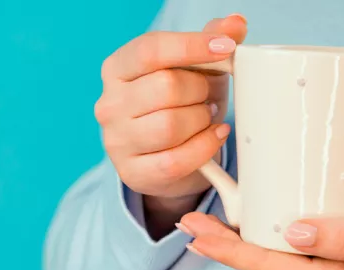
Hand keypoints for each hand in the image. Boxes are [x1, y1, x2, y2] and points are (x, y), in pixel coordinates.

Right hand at [94, 15, 247, 235]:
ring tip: (205, 118)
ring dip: (201, 120)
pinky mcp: (132, 172)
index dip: (192, 46)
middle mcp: (109, 103)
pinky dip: (203, 148)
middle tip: (209, 96)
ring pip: (170, 125)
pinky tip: (213, 137)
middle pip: (166, 87)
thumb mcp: (195, 69)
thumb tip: (235, 24)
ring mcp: (116, 141)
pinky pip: (175, 160)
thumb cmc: (180, 104)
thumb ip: (212, 40)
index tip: (226, 48)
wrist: (168, 157)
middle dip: (201, 90)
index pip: (151, 50)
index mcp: (117, 68)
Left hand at [180, 209, 343, 269]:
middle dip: (225, 247)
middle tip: (190, 225)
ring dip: (242, 244)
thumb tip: (292, 231)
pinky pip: (295, 258)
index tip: (196, 233)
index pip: (268, 269)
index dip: (229, 251)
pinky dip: (269, 242)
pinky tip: (258, 228)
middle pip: (264, 269)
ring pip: (276, 264)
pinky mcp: (343, 268)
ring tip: (211, 225)